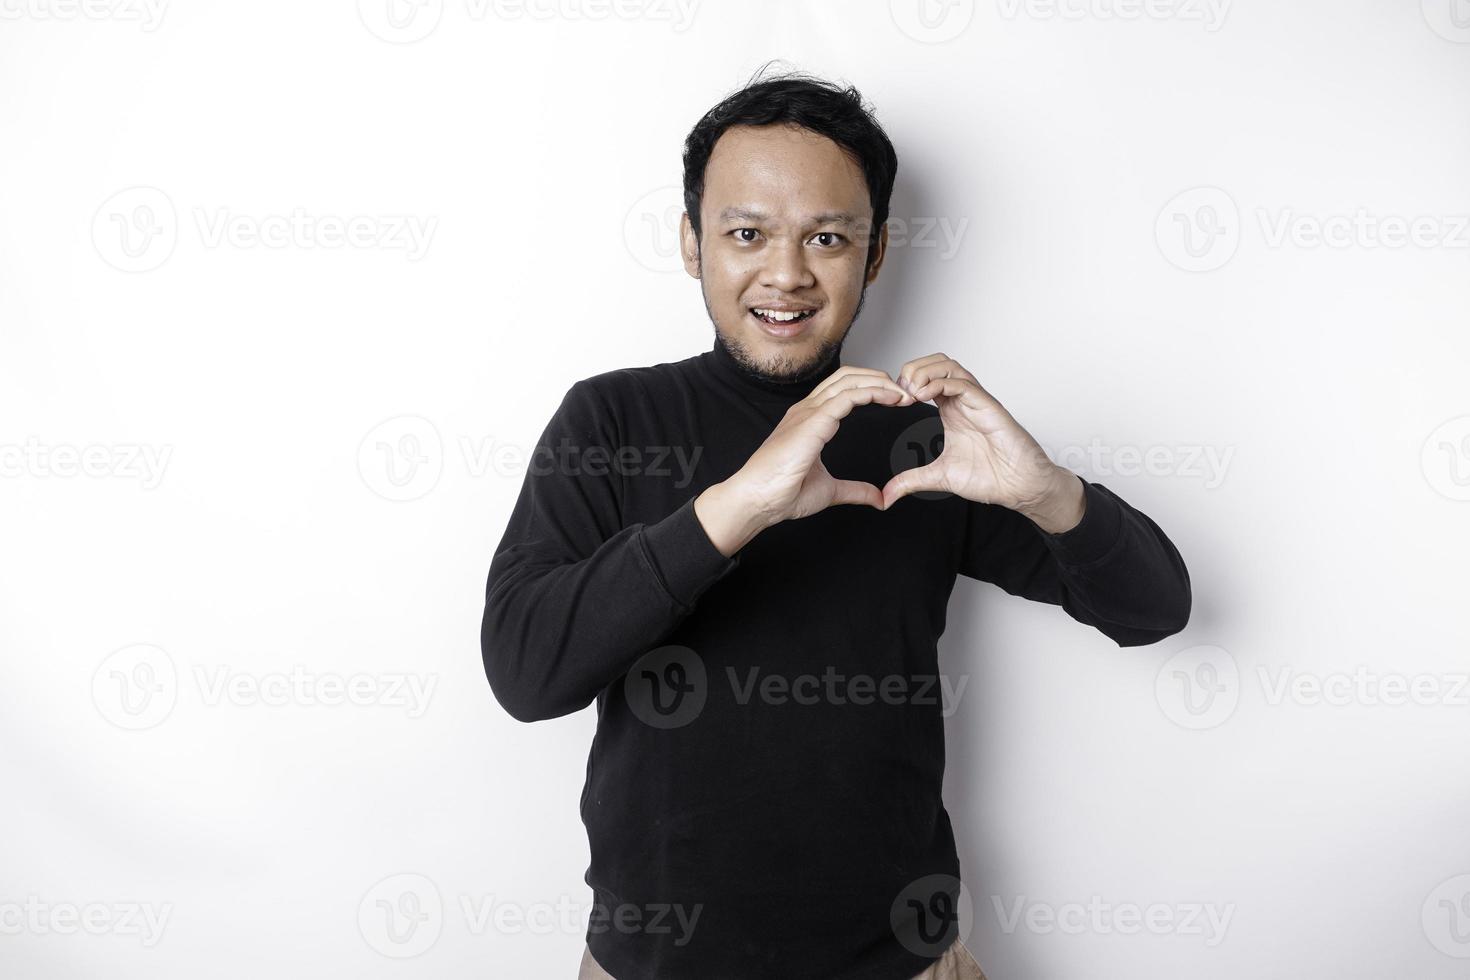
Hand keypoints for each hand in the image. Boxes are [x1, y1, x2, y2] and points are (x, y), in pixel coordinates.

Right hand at [696, 365, 913, 554]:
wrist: (758, 500)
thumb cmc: (781, 493)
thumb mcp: (829, 491)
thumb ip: (855, 489)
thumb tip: (878, 497)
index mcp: (809, 421)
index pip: (843, 390)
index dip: (871, 389)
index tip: (896, 401)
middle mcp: (808, 411)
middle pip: (847, 377)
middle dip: (879, 379)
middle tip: (906, 393)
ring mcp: (808, 413)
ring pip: (849, 381)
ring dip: (880, 383)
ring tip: (903, 393)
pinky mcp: (812, 421)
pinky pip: (847, 396)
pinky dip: (872, 392)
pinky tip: (891, 398)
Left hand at [880, 353, 1081, 529]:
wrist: (1019, 488)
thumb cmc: (991, 477)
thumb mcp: (938, 477)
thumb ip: (911, 481)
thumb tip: (886, 495)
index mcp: (952, 411)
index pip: (927, 378)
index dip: (906, 382)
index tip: (892, 401)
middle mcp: (964, 401)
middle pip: (937, 363)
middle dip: (913, 369)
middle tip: (899, 391)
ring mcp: (977, 401)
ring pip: (950, 366)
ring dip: (925, 371)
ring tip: (910, 391)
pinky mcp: (988, 406)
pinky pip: (964, 383)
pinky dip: (940, 383)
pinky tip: (924, 396)